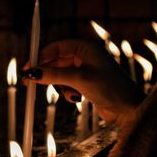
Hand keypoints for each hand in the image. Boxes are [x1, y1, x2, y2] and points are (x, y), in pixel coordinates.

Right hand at [22, 39, 145, 125]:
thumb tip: (31, 73)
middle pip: (55, 61)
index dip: (40, 56)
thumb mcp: (78, 79)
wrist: (129, 109)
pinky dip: (66, 91)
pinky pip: (66, 84)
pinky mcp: (85, 83)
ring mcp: (85, 70)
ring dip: (58, 84)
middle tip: (29, 82)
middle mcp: (84, 56)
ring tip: (65, 92)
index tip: (27, 67)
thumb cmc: (110, 88)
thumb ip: (53, 74)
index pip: (56, 47)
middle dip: (45, 72)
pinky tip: (75, 97)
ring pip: (59, 74)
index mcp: (85, 48)